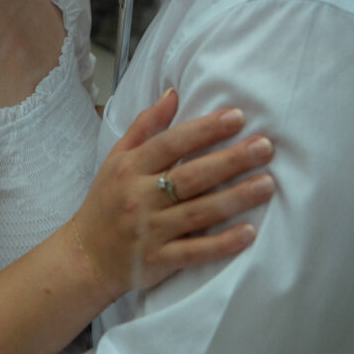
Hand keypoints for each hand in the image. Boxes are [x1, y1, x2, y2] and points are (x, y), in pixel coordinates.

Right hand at [73, 89, 273, 298]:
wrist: (85, 257)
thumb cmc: (106, 202)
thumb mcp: (116, 159)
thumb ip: (145, 126)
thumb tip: (173, 93)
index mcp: (130, 168)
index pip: (171, 144)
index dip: (204, 129)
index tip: (237, 117)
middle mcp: (139, 197)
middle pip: (190, 176)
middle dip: (230, 161)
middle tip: (265, 147)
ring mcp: (149, 231)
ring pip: (198, 213)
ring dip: (234, 198)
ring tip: (267, 184)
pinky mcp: (158, 261)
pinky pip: (194, 252)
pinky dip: (221, 244)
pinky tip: (249, 233)